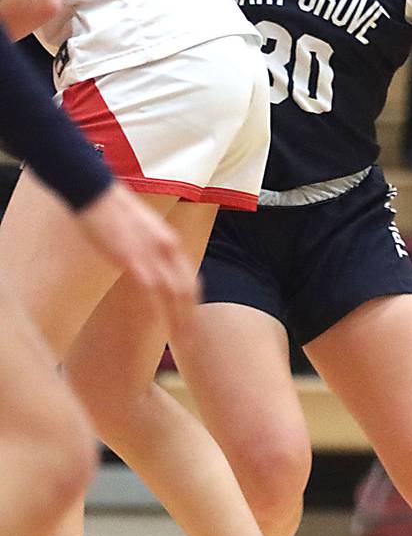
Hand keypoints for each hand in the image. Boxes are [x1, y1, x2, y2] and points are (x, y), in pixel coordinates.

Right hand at [74, 184, 196, 329]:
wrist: (95, 191)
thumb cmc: (114, 210)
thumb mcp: (142, 231)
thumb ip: (152, 249)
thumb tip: (151, 265)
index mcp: (170, 243)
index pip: (189, 280)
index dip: (191, 305)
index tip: (191, 324)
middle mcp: (168, 249)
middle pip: (186, 290)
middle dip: (189, 319)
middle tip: (190, 343)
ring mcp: (151, 253)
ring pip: (172, 293)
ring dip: (177, 319)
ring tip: (180, 342)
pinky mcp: (131, 256)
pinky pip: (150, 287)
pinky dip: (157, 307)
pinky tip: (158, 323)